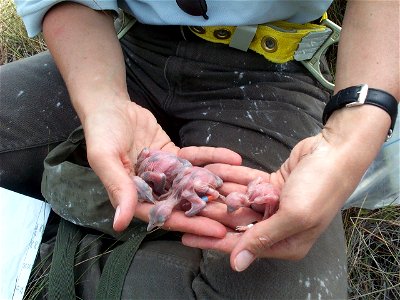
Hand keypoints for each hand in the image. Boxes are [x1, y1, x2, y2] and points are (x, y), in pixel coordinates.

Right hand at [83, 99, 241, 233]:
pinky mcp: (174, 157)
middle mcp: (152, 190)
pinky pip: (196, 159)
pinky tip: (234, 158)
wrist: (110, 106)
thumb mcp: (105, 158)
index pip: (165, 216)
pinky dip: (213, 158)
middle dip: (213, 210)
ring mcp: (166, 173)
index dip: (191, 224)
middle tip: (240, 216)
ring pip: (195, 182)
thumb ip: (117, 187)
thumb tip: (119, 223)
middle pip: (185, 203)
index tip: (216, 231)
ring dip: (219, 185)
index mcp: (134, 197)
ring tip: (245, 190)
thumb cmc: (101, 132)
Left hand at [182, 122, 383, 270]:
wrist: (335, 151)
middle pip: (237, 223)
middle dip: (212, 214)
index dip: (213, 241)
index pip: (242, 245)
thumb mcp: (293, 216)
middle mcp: (278, 226)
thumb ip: (263, 239)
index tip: (187, 237)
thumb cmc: (319, 187)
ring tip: (192, 187)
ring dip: (219, 194)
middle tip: (185, 207)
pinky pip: (247, 183)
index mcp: (286, 243)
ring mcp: (274, 204)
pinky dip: (231, 177)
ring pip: (240, 201)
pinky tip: (212, 170)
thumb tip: (237, 265)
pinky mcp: (271, 185)